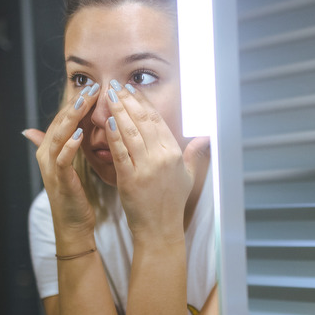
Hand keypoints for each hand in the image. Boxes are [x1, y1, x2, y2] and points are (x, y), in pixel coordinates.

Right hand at [23, 84, 101, 240]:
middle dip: (75, 103)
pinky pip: (62, 159)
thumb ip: (60, 144)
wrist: (73, 225)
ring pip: (58, 136)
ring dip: (71, 118)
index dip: (75, 101)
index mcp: (49, 148)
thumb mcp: (67, 165)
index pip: (61, 118)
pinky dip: (70, 145)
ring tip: (84, 102)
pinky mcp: (59, 180)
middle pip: (59, 122)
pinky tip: (80, 134)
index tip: (92, 86)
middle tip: (91, 87)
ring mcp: (50, 167)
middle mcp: (45, 154)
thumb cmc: (74, 194)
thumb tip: (34, 129)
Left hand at [104, 83, 209, 240]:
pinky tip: (107, 121)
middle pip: (143, 122)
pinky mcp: (130, 179)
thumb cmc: (172, 203)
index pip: (157, 121)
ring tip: (109, 96)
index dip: (143, 102)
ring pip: (131, 133)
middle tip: (115, 85)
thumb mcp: (188, 176)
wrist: (160, 229)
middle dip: (128, 100)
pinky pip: (120, 152)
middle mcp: (162, 158)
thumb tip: (207, 136)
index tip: (132, 89)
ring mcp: (146, 168)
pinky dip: (114, 135)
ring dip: (118, 111)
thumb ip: (195, 153)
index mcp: (175, 154)